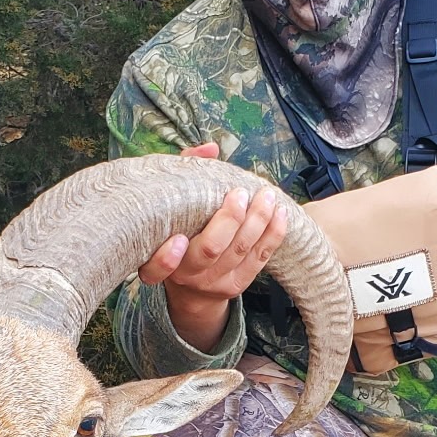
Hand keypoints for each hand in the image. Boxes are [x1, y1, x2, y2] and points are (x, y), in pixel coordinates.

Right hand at [139, 142, 288, 352]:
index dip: (166, 259)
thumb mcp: (172, 208)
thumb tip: (210, 149)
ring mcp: (215, 282)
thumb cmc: (179, 232)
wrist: (192, 288)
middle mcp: (187, 275)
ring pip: (239, 250)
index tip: (178, 240)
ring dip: (257, 220)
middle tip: (239, 193)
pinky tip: (280, 213)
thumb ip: (184, 174)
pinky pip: (260, 258)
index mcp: (159, 261)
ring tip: (267, 195)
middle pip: (210, 250)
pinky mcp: (238, 284)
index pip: (155, 269)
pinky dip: (273, 234)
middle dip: (229, 220)